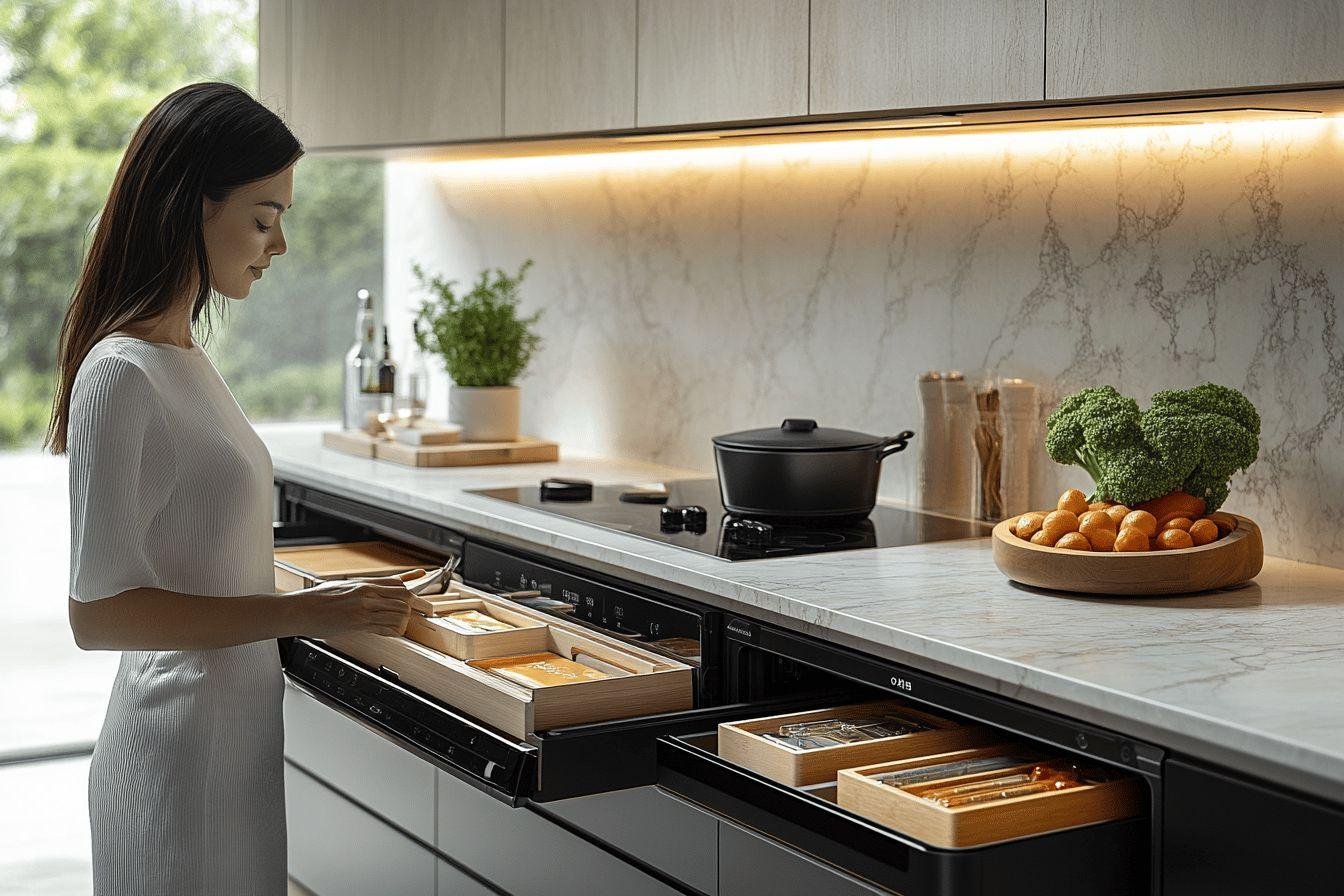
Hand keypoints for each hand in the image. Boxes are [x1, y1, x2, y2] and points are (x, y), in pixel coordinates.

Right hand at [289, 569, 423, 638]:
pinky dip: (394, 631)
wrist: (300, 610)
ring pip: (399, 612)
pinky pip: (385, 628)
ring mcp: (363, 608)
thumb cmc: (318, 599)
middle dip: (417, 605)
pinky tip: (393, 632)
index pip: (397, 582)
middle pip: (404, 597)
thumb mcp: (345, 586)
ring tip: (404, 624)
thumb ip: (365, 587)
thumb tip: (379, 587)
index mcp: (364, 583)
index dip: (415, 585)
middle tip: (425, 612)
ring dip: (405, 620)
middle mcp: (367, 593)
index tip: (427, 582)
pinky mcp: (358, 623)